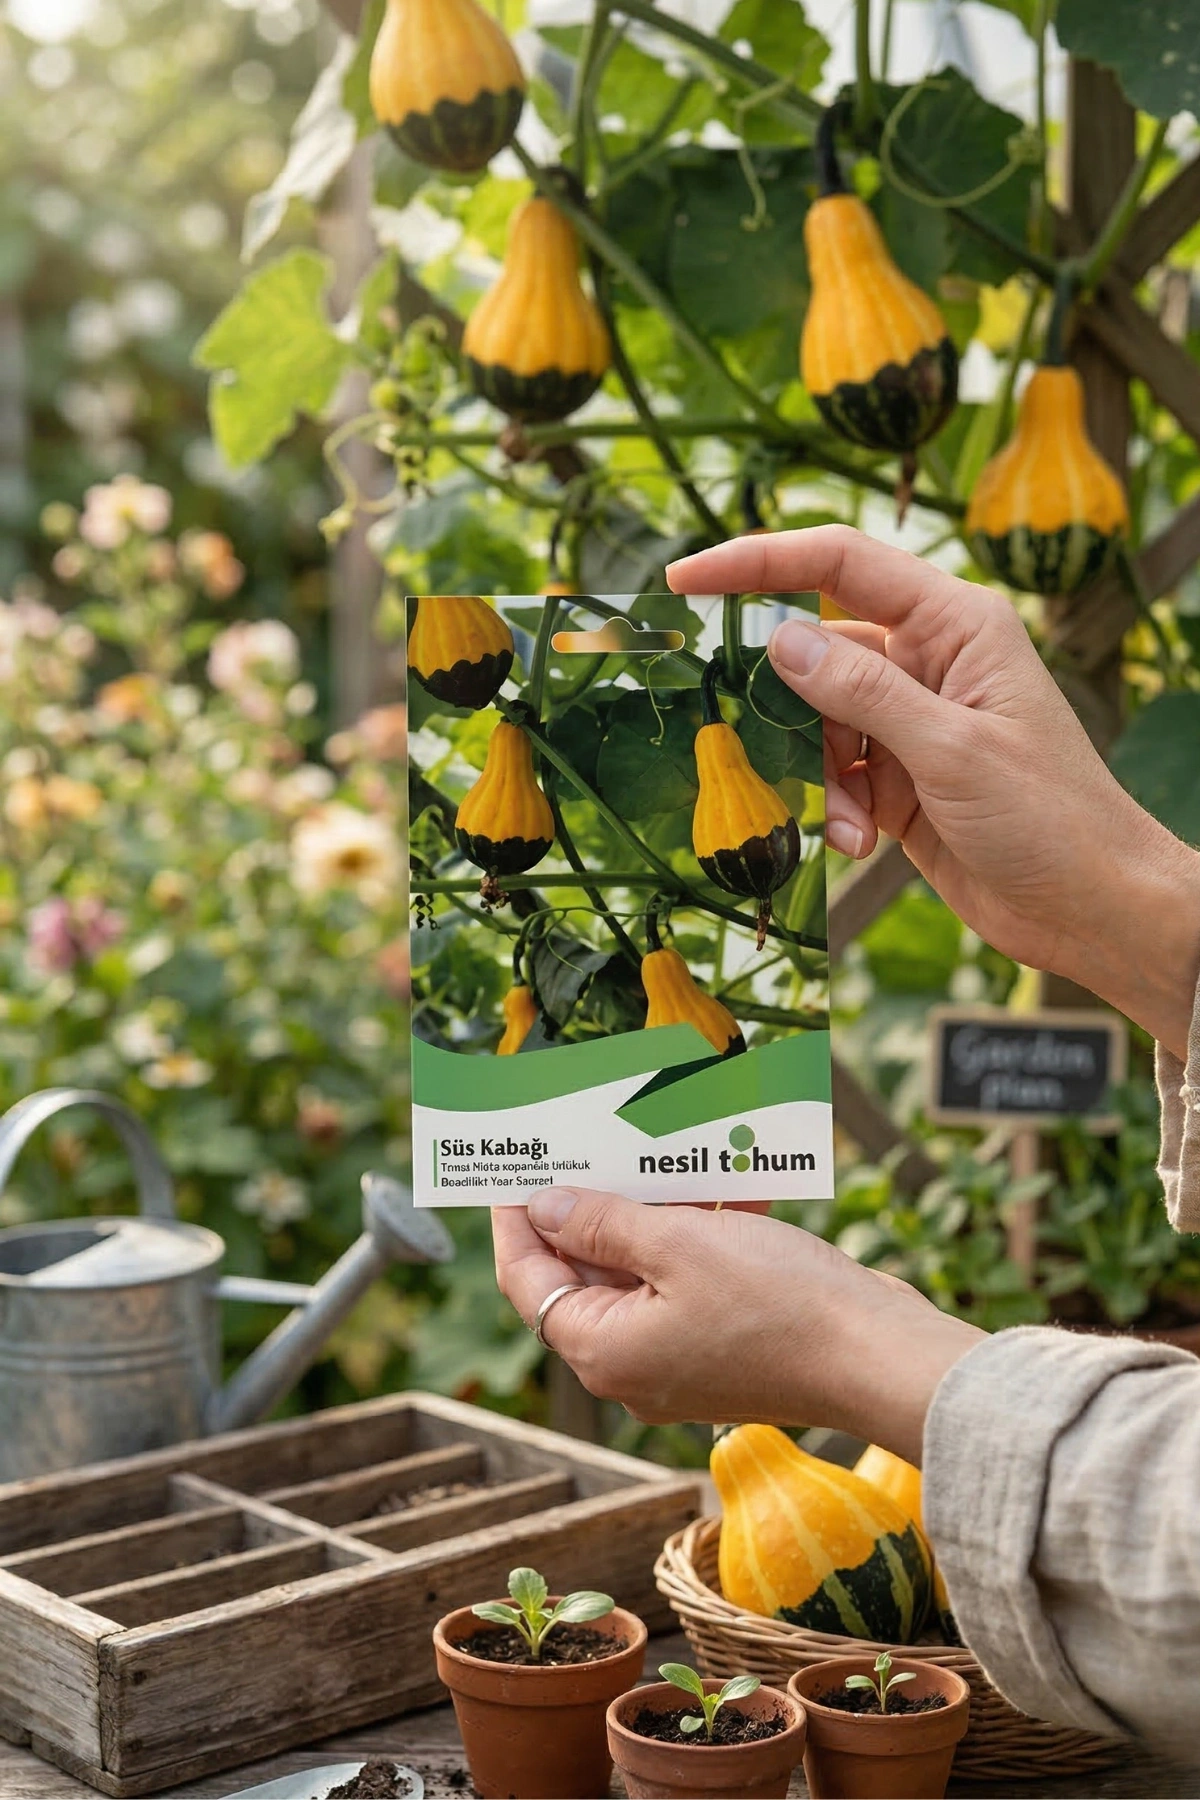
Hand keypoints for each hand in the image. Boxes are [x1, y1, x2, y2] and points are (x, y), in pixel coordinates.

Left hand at [493, 1187, 982, 1464]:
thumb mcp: (676, 1245)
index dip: (516, 1219)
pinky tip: (730, 1189)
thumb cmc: (779, 1304)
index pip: (529, 1280)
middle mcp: (632, 1367)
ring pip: (643, 1274)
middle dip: (593, 1207)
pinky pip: (692, 1285)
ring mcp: (680, 1362)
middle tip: (591, 1143)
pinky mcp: (725, 1350)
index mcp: (604, 1351)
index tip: (514, 1167)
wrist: (879, 1355)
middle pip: (585, 1277)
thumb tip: (542, 1208)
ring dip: (655, 1215)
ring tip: (666, 1156)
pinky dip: (702, 1239)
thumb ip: (600, 1224)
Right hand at [669, 526, 1199, 1059]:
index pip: (839, 562)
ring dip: (814, 774)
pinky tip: (857, 844)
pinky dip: (832, 807)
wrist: (1089, 907)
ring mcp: (910, 720)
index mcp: (954, 623)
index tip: (687, 578)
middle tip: (735, 730)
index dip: (758, 561)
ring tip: (846, 824)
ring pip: (816, 720)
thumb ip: (863, 692)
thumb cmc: (1051, 817)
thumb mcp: (952, 750)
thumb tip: (781, 639)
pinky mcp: (898, 777)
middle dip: (778, 698)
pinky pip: (833, 773)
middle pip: (815, 648)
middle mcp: (927, 660)